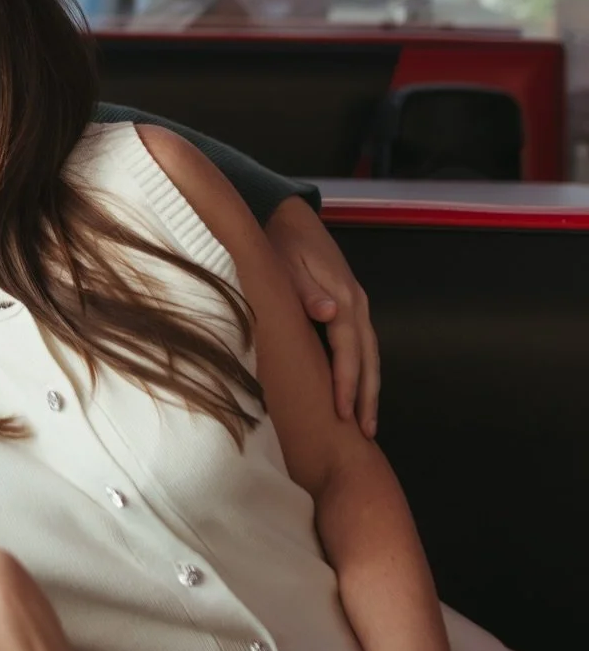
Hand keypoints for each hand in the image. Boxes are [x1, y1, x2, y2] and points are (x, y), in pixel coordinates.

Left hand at [265, 197, 379, 435]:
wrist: (288, 216)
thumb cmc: (279, 241)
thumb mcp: (285, 261)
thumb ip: (305, 289)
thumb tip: (331, 313)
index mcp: (344, 295)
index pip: (348, 348)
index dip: (347, 382)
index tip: (343, 414)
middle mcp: (356, 303)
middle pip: (369, 357)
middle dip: (368, 397)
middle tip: (366, 434)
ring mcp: (356, 304)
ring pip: (370, 354)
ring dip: (369, 388)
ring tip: (366, 424)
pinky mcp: (349, 305)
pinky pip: (360, 346)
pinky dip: (362, 371)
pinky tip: (355, 391)